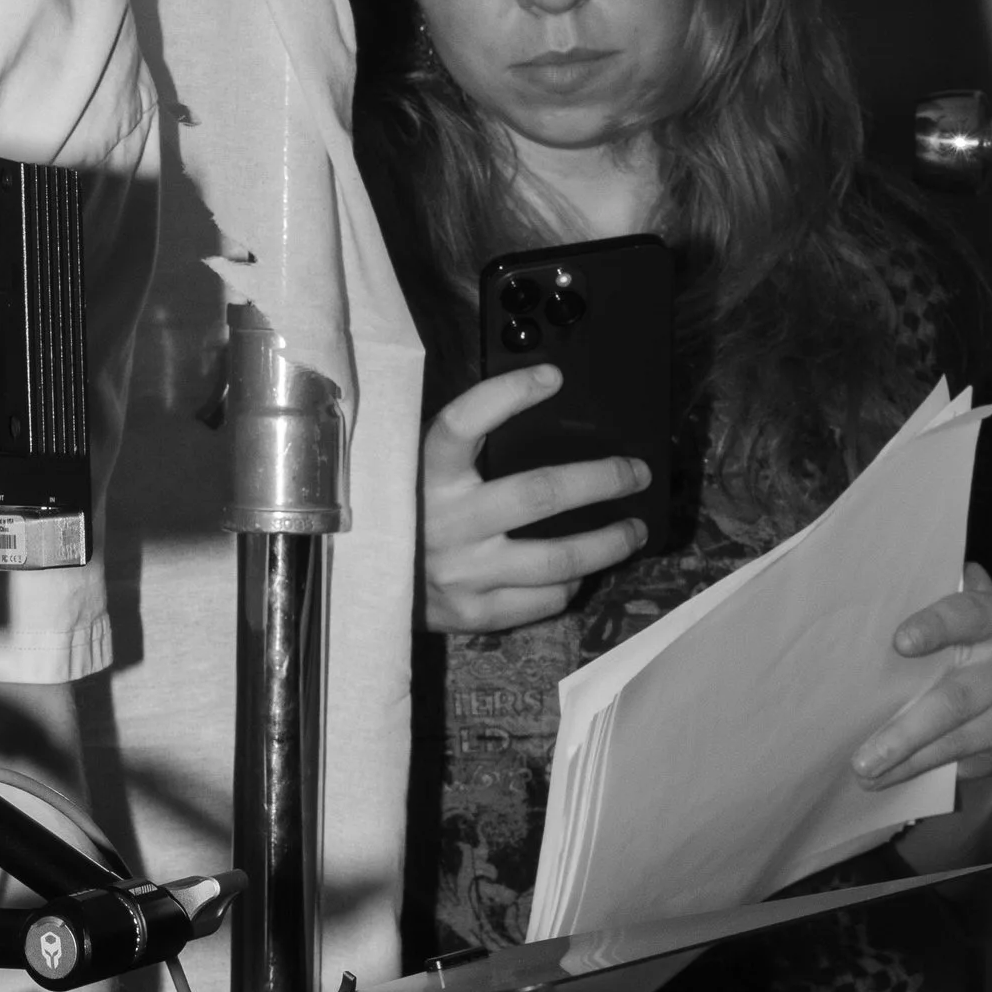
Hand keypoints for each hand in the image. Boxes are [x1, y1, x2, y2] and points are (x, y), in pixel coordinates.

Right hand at [421, 366, 650, 633]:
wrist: (355, 590)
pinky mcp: (472, 614)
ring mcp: (461, 573)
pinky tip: (580, 572)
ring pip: (557, 558)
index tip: (553, 378)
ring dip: (608, 542)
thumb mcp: (414, 474)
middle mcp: (445, 523)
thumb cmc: (400, 517)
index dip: (509, 394)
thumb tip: (535, 405)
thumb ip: (458, 452)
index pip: (464, 423)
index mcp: (424, 476)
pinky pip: (541, 600)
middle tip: (635, 472)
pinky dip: (569, 584)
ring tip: (635, 529)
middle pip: (539, 494)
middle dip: (601, 480)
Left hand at [854, 561, 991, 800]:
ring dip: (912, 760)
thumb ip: (911, 625)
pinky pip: (970, 758)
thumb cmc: (950, 633)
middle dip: (907, 732)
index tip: (899, 643)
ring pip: (964, 737)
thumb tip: (850, 649)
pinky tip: (894, 778)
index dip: (933, 628)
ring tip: (869, 775)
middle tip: (863, 758)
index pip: (963, 616)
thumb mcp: (937, 616)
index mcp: (989, 615)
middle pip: (958, 697)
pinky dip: (927, 769)